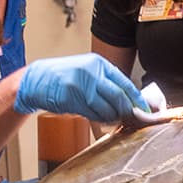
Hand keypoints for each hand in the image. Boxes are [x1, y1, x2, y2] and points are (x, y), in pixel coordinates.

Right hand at [14, 53, 149, 122]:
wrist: (37, 79)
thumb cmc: (64, 76)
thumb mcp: (87, 71)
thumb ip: (105, 81)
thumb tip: (128, 99)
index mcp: (98, 64)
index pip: (125, 83)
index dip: (136, 99)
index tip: (144, 110)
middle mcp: (91, 73)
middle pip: (118, 97)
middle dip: (127, 111)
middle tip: (131, 118)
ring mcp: (80, 86)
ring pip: (106, 108)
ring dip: (112, 117)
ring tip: (112, 118)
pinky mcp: (71, 99)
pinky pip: (92, 114)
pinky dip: (99, 119)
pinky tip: (99, 117)